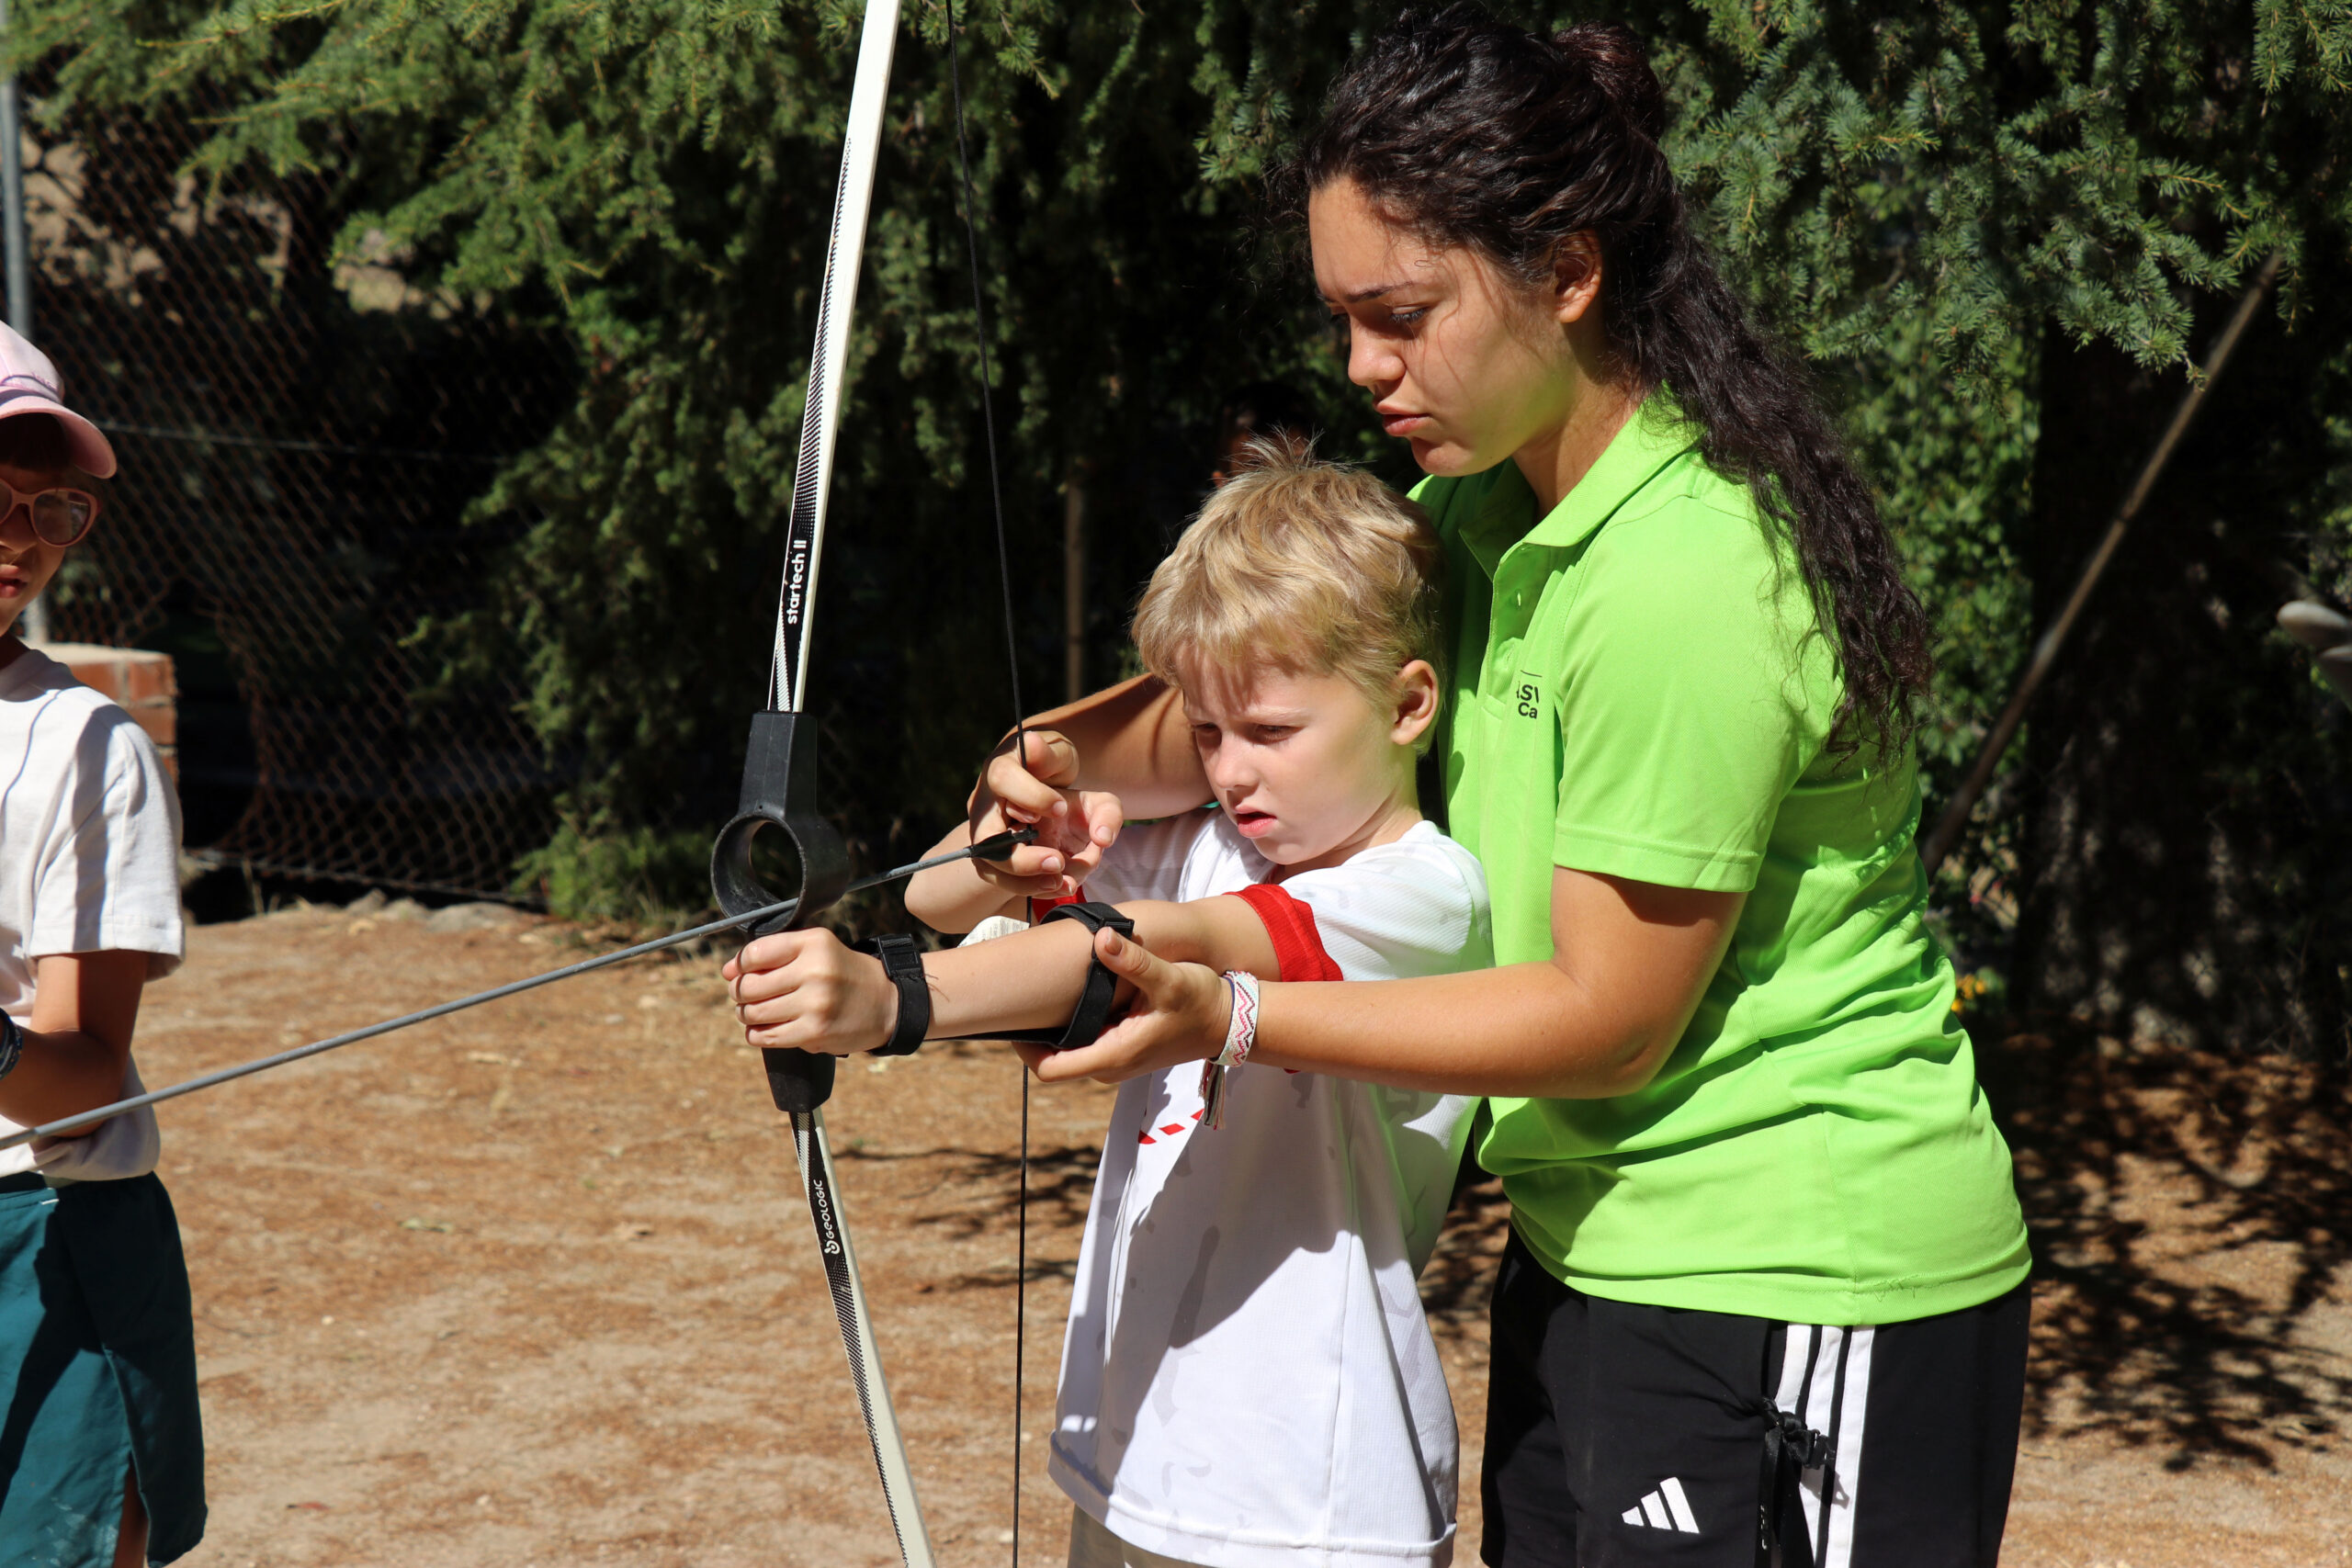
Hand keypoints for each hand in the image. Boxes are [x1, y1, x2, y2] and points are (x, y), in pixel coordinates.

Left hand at [723, 929, 899, 1056]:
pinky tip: (763, 1029)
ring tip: (754, 1012)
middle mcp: (815, 971)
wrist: (886, 1003)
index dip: (738, 965)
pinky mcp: (814, 1032)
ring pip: (754, 1013)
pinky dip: (756, 1034)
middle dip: (739, 993)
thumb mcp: (817, 949)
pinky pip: (766, 1037)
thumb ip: (775, 953)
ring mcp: (815, 1004)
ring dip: (746, 1015)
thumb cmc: (843, 973)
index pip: (755, 953)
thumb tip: (727, 971)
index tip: (736, 972)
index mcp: (814, 943)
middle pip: (750, 986)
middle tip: (744, 996)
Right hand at [970, 730, 1122, 899]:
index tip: (1062, 807)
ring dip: (1027, 882)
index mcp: (1001, 769)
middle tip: (1059, 861)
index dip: (1033, 797)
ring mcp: (985, 833)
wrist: (1040, 783)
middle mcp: (984, 803)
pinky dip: (1031, 887)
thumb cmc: (1051, 765)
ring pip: (991, 866)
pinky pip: (1003, 879)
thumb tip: (1057, 794)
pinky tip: (1060, 884)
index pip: (1004, 780)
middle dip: (1022, 859)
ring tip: (1063, 881)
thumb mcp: (1062, 755)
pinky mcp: (994, 855)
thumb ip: (1059, 762)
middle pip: (987, 838)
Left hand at [1014, 926, 1229, 1084]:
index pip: (1050, 1069)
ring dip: (1050, 1031)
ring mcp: (1117, 1059)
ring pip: (1067, 1054)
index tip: (1009, 1020)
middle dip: (1031, 1037)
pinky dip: (1069, 1027)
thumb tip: (1102, 937)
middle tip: (1015, 1000)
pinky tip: (1065, 998)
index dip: (1022, 1049)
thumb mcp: (1169, 979)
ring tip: (1034, 996)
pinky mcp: (1123, 1049)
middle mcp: (1111, 1064)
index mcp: (1114, 1054)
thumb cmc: (1201, 1002)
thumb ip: (1133, 961)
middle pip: (1053, 1062)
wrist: (1229, 1020)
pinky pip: (1084, 1045)